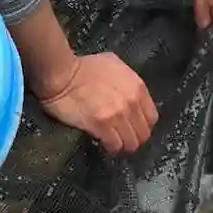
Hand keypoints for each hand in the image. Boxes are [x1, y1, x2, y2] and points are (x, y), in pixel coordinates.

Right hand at [36, 52, 159, 154]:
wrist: (61, 74)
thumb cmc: (84, 67)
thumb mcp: (114, 64)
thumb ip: (127, 80)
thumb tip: (129, 93)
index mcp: (137, 87)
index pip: (151, 118)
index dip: (142, 126)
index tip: (133, 128)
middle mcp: (132, 103)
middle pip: (143, 134)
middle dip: (134, 139)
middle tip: (123, 139)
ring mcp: (117, 115)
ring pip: (131, 143)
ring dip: (123, 146)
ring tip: (114, 144)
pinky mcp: (101, 126)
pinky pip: (114, 145)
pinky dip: (111, 148)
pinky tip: (104, 144)